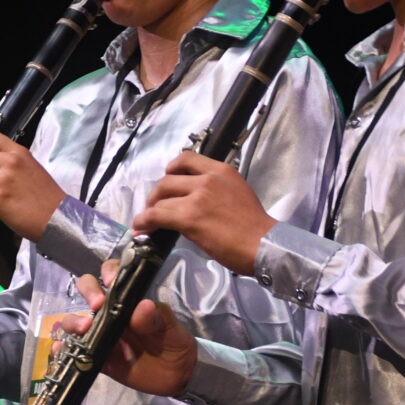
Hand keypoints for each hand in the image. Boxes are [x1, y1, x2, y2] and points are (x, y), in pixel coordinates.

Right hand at [59, 263, 197, 395]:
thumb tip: (143, 307)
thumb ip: (157, 318)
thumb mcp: (170, 327)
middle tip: (97, 305)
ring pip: (76, 320)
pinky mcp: (97, 357)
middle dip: (87, 292)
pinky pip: (75, 351)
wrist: (177, 374)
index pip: (113, 274)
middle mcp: (110, 312)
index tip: (110, 281)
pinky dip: (62, 349)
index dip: (108, 272)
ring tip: (82, 329)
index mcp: (129, 299)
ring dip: (72, 321)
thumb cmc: (174, 341)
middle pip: (88, 291)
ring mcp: (101, 334)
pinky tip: (61, 349)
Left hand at [131, 151, 275, 276]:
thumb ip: (217, 192)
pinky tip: (140, 228)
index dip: (172, 169)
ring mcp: (197, 197)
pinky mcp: (188, 217)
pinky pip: (157, 216)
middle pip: (168, 180)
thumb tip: (197, 203)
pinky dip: (144, 222)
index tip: (168, 177)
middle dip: (157, 194)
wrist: (263, 245)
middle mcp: (208, 179)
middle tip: (155, 206)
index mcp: (222, 171)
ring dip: (149, 210)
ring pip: (161, 199)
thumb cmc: (255, 227)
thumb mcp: (238, 194)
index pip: (187, 159)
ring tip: (145, 221)